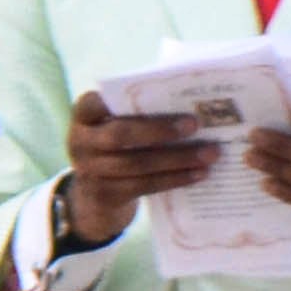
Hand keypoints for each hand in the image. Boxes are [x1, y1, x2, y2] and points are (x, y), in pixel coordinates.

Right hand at [55, 87, 221, 247]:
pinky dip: (174, 179)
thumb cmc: (118, 147)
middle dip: (160, 130)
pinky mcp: (105, 195)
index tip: (164, 93)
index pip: (98, 101)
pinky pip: (144, 186)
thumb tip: (191, 104)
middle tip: (195, 124)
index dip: (126, 98)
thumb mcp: (117, 125)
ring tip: (210, 154)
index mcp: (84, 115)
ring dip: (177, 159)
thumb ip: (138, 112)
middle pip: (121, 135)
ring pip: (137, 164)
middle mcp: (80, 141)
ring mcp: (89, 171)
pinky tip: (198, 174)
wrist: (95, 197)